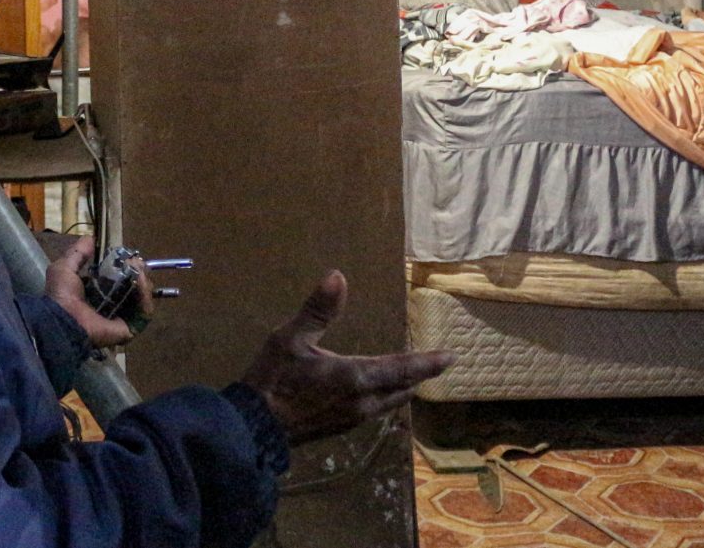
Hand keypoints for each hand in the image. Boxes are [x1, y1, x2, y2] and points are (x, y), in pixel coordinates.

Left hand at [45, 235, 153, 348]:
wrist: (62, 320)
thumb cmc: (62, 295)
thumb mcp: (65, 267)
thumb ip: (78, 253)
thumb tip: (91, 238)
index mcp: (96, 293)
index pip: (119, 278)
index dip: (126, 266)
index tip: (129, 256)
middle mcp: (110, 305)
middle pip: (134, 286)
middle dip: (138, 272)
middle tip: (136, 262)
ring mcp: (122, 317)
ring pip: (142, 297)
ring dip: (144, 281)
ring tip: (139, 270)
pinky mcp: (130, 328)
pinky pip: (145, 312)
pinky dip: (146, 296)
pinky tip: (142, 282)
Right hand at [239, 271, 455, 445]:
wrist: (253, 428)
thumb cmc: (273, 379)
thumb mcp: (291, 338)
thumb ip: (318, 309)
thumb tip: (337, 276)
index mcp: (355, 377)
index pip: (402, 369)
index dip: (428, 363)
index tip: (450, 358)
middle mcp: (361, 401)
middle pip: (401, 389)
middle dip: (419, 376)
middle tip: (435, 365)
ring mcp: (351, 418)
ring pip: (389, 403)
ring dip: (402, 389)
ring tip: (411, 378)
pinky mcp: (339, 427)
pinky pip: (374, 411)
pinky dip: (386, 399)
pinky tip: (379, 394)